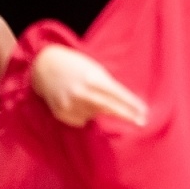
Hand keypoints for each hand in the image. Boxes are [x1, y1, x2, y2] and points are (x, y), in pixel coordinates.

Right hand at [30, 46, 148, 127]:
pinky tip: (77, 103)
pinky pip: (81, 120)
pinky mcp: (61, 113)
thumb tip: (128, 105)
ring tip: (87, 97)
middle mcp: (81, 93)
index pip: (118, 95)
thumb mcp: (96, 70)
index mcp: (93, 80)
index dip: (132, 105)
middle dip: (127, 115)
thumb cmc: (77, 66)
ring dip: (98, 110)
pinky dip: (84, 114)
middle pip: (110, 108)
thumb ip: (109, 86)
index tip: (144, 113)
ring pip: (95, 115)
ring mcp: (70, 104)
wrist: (45, 67)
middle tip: (141, 121)